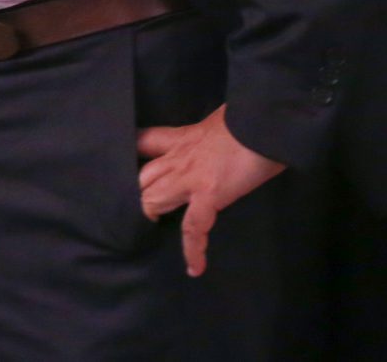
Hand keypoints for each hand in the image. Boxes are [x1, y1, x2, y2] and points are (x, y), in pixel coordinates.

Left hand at [136, 105, 284, 276]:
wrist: (265, 123)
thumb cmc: (248, 118)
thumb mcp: (219, 119)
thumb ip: (210, 132)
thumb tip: (220, 133)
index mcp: (181, 137)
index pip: (143, 141)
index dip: (129, 154)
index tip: (122, 167)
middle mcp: (178, 158)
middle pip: (141, 177)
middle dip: (134, 194)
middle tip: (132, 210)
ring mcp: (190, 178)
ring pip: (153, 200)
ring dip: (151, 216)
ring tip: (151, 233)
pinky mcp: (208, 195)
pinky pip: (193, 227)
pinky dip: (193, 250)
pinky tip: (194, 268)